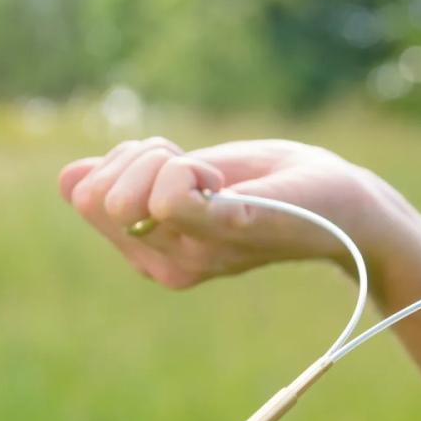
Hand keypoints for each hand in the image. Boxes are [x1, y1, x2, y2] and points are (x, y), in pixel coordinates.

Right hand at [58, 137, 389, 288]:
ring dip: (166, 158)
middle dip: (137, 156)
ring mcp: (197, 255)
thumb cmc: (278, 184)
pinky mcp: (234, 231)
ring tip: (219, 175)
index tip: (178, 161)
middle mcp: (166, 264)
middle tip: (199, 164)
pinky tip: (225, 180)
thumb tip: (70, 178)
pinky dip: (187, 172)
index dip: (124, 159)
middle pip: (96, 196)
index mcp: (153, 250)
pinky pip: (173, 201)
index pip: (85, 194)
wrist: (349, 203)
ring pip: (125, 194)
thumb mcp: (194, 174)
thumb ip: (136, 179)